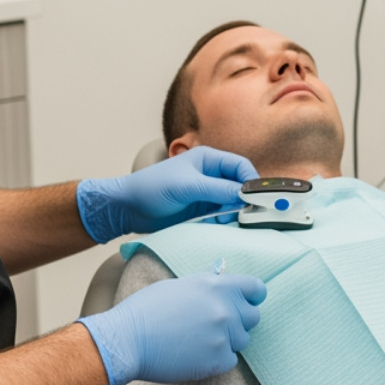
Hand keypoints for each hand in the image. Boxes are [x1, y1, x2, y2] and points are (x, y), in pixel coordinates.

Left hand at [76, 146, 259, 241]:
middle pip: (239, 185)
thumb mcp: (187, 187)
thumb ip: (218, 189)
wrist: (128, 209)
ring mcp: (206, 193)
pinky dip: (221, 221)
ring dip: (231, 212)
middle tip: (241, 214)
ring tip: (221, 220)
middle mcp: (210, 174)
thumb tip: (245, 195)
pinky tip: (212, 225)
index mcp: (208, 159)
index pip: (240, 166)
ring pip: (232, 202)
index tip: (257, 199)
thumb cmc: (153, 188)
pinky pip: (221, 214)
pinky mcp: (201, 210)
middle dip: (242, 199)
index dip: (251, 181)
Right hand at [78, 269, 266, 384]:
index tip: (244, 303)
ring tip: (200, 341)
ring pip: (241, 341)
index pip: (256, 289)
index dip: (251, 297)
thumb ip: (207, 284)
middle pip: (252, 317)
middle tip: (215, 325)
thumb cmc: (146, 310)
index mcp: (217, 286)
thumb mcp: (180, 285)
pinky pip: (230, 360)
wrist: (127, 339)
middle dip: (238, 321)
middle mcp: (225, 309)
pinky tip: (196, 355)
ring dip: (227, 341)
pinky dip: (217, 360)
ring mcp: (223, 335)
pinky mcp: (217, 360)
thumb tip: (221, 281)